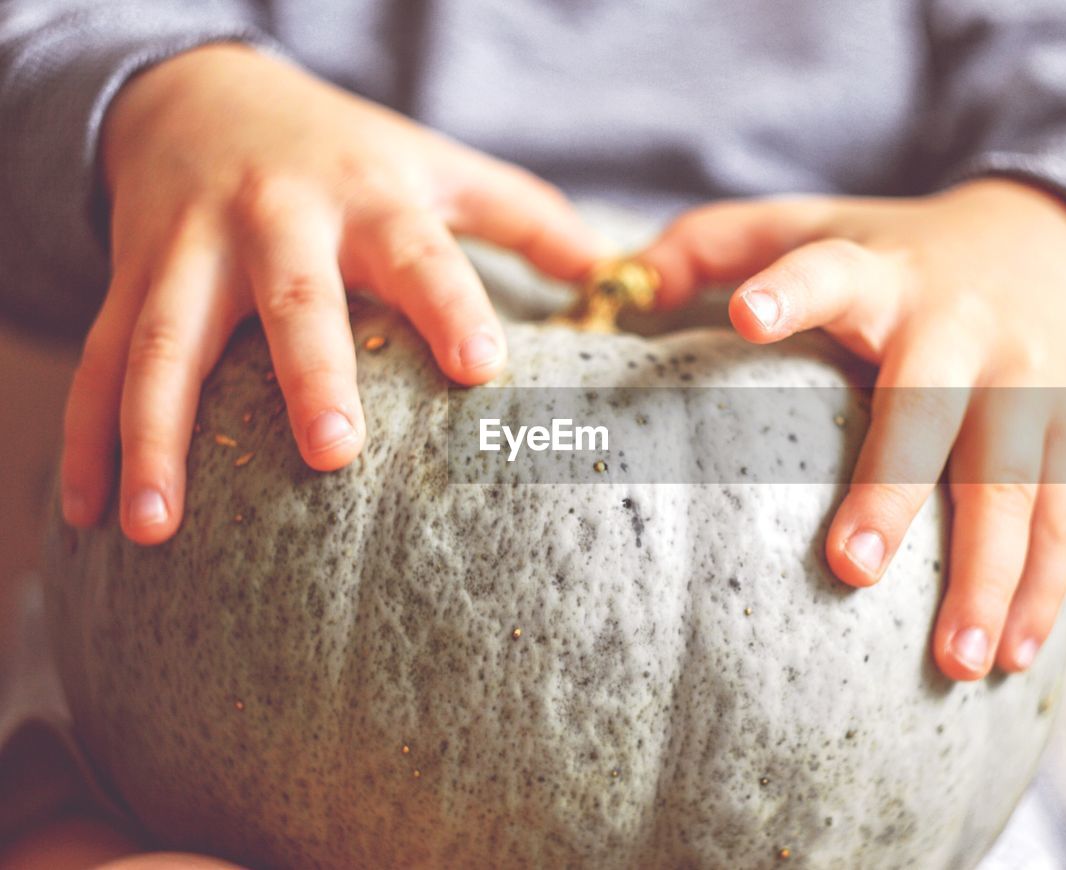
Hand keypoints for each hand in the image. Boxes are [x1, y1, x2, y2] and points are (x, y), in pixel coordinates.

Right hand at [61, 44, 602, 544]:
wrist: (202, 94)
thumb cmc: (341, 150)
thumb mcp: (432, 163)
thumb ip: (519, 213)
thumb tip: (608, 270)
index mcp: (370, 202)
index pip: (422, 256)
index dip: (452, 307)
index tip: (483, 372)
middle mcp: (280, 225)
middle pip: (293, 303)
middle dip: (308, 376)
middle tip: (333, 455)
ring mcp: (195, 252)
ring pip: (168, 345)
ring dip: (157, 437)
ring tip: (155, 528)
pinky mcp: (135, 277)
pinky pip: (101, 361)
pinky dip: (88, 439)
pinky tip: (87, 514)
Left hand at [640, 180, 1065, 679]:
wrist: (1046, 242)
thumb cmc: (896, 253)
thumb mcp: (813, 225)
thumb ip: (717, 244)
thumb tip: (621, 281)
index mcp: (878, 275)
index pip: (828, 274)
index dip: (790, 293)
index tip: (747, 317)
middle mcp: (957, 325)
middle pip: (927, 406)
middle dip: (893, 488)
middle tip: (850, 569)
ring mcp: (1026, 380)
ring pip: (1012, 480)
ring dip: (989, 574)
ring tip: (960, 662)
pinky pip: (1065, 513)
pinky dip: (1045, 588)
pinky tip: (1018, 656)